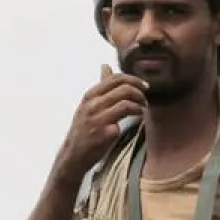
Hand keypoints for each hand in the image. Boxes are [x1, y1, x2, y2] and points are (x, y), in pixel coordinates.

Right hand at [55, 66, 148, 180]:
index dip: (134, 80)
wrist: (74, 154)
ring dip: (139, 106)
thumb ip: (101, 86)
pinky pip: (124, 122)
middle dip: (140, 93)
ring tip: (142, 111)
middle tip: (145, 101)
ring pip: (126, 103)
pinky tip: (137, 121)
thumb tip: (106, 66)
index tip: (145, 87)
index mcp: (90, 95)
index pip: (115, 78)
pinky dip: (135, 119)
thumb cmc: (85, 128)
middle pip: (124, 88)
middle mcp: (92, 105)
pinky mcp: (104, 133)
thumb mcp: (89, 103)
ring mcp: (97, 119)